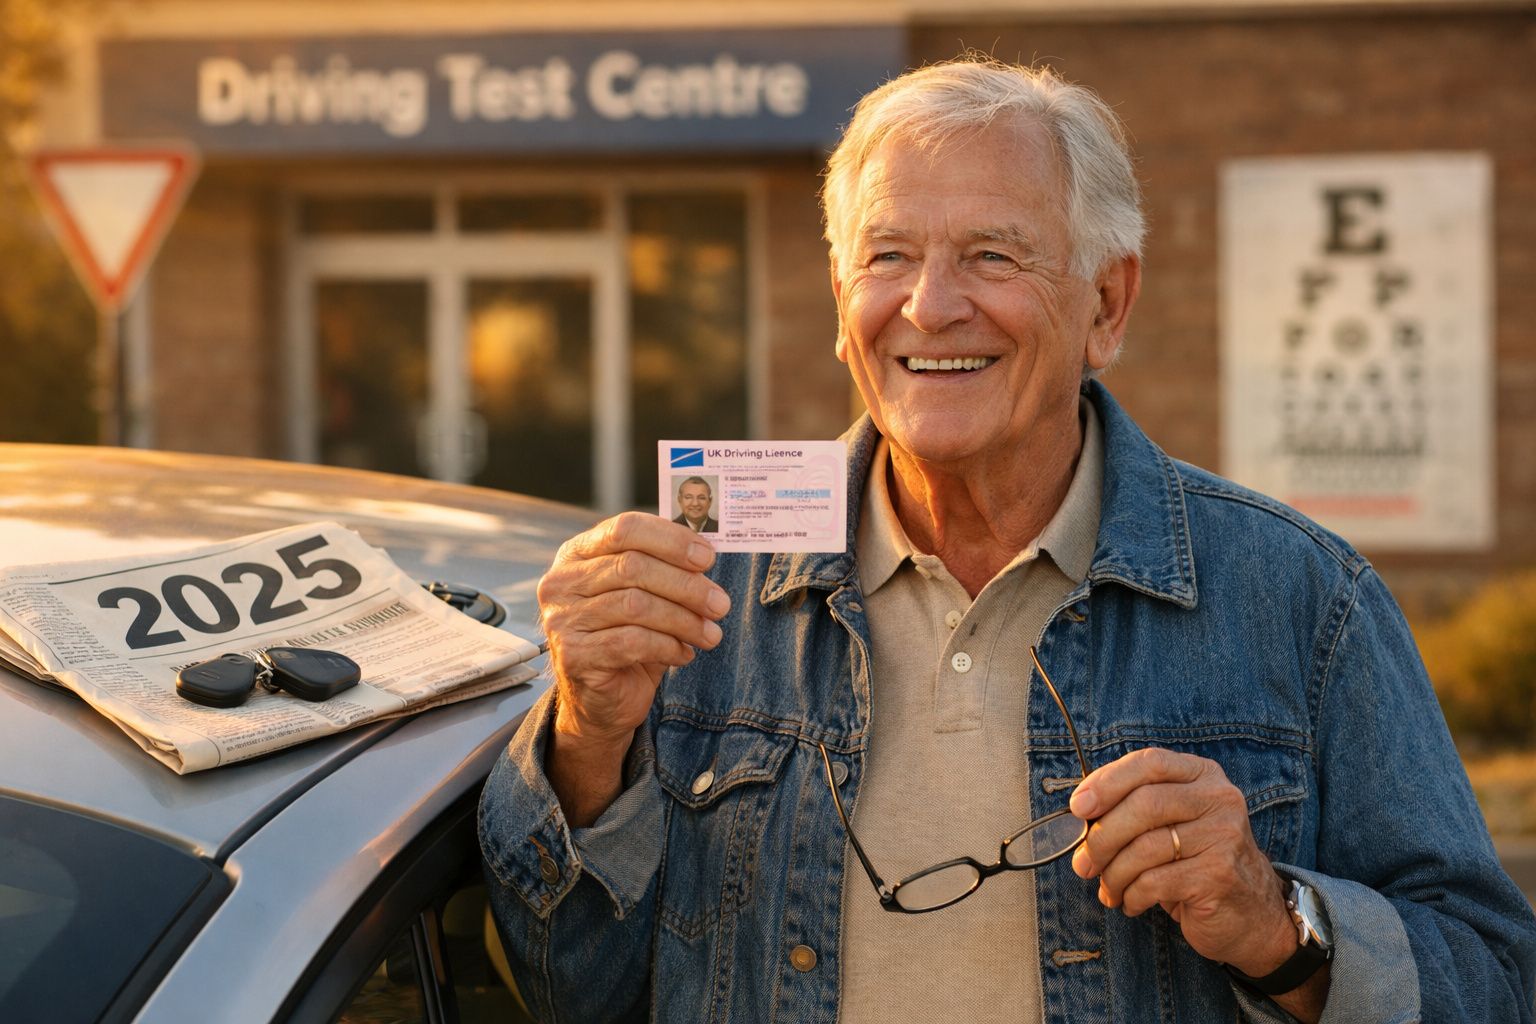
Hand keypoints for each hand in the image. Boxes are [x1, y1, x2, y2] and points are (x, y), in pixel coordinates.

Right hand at [536, 512, 730, 823]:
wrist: (601, 700)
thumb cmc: (627, 637)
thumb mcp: (645, 595)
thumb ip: (665, 568)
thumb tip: (707, 552)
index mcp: (578, 553)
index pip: (625, 528)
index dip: (671, 540)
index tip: (708, 557)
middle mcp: (562, 582)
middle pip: (633, 567)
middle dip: (686, 585)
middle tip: (720, 604)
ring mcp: (562, 618)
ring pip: (635, 606)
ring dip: (683, 620)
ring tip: (710, 634)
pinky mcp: (573, 655)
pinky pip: (631, 643)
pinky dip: (667, 647)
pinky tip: (684, 654)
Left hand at [1068, 748, 1297, 977]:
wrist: (1251, 914)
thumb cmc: (1196, 862)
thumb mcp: (1171, 823)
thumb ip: (1133, 808)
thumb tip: (1078, 817)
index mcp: (1202, 775)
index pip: (1149, 763)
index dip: (1107, 781)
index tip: (1077, 807)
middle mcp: (1219, 799)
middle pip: (1144, 804)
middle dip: (1102, 836)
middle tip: (1082, 863)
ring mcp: (1224, 836)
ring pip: (1145, 847)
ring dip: (1113, 873)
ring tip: (1107, 889)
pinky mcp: (1219, 875)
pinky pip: (1155, 881)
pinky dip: (1132, 894)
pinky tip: (1130, 902)